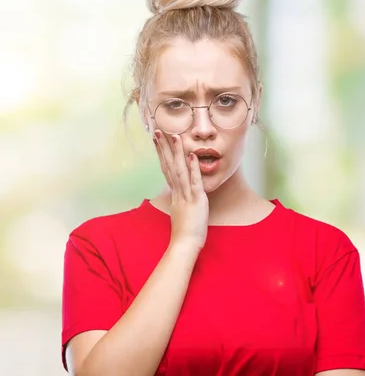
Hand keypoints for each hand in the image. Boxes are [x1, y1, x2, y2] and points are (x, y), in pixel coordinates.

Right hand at [153, 130, 208, 249]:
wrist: (185, 245)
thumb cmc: (185, 231)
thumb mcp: (182, 211)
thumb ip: (180, 200)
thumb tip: (179, 193)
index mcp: (175, 194)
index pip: (167, 169)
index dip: (162, 154)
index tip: (157, 140)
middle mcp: (178, 192)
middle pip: (169, 166)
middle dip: (164, 147)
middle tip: (158, 131)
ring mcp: (186, 195)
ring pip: (180, 170)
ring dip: (177, 152)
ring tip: (175, 136)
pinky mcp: (196, 200)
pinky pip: (194, 181)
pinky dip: (193, 168)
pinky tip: (192, 155)